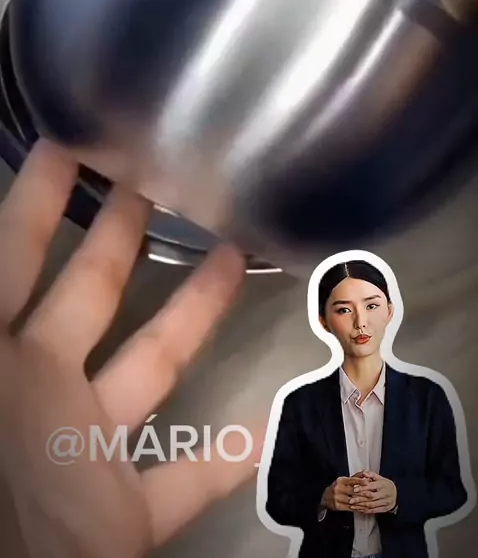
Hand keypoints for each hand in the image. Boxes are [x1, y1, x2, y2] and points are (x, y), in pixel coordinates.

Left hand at [0, 140, 263, 557]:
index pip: (13, 254)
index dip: (36, 197)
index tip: (69, 141)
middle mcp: (36, 385)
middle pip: (87, 289)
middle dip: (119, 229)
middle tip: (156, 174)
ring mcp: (81, 445)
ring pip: (149, 362)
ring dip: (194, 310)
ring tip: (236, 255)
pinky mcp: (117, 514)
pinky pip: (183, 479)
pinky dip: (227, 455)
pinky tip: (274, 423)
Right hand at [321, 475, 370, 511]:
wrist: (326, 497)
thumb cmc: (337, 487)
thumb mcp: (344, 481)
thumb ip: (354, 478)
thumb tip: (365, 474)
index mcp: (340, 481)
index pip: (351, 480)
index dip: (359, 481)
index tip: (367, 482)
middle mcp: (338, 489)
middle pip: (353, 491)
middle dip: (363, 493)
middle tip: (372, 494)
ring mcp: (338, 498)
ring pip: (352, 500)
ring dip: (362, 502)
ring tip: (370, 502)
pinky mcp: (338, 506)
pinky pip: (350, 508)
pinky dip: (358, 508)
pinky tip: (363, 508)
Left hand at [349, 471, 397, 513]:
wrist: (396, 494)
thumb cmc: (385, 485)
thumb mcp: (380, 478)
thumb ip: (371, 475)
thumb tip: (364, 473)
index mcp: (382, 485)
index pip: (372, 486)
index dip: (363, 488)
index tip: (354, 489)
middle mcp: (384, 494)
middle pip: (371, 497)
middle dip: (360, 498)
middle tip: (351, 499)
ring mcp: (384, 502)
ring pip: (371, 505)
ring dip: (361, 506)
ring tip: (352, 505)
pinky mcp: (384, 509)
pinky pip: (374, 510)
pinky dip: (366, 511)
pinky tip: (359, 510)